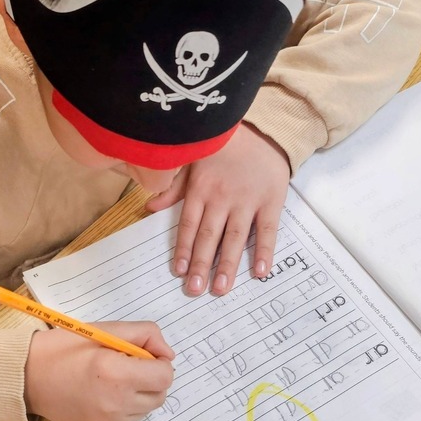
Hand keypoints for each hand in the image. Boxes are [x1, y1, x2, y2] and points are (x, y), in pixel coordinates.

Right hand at [24, 322, 174, 420]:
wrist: (27, 376)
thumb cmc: (64, 347)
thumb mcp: (106, 329)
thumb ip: (144, 335)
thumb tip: (168, 354)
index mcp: (116, 374)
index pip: (165, 376)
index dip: (159, 362)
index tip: (143, 354)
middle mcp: (115, 404)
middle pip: (159, 395)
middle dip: (151, 378)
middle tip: (127, 364)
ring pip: (145, 409)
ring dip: (138, 393)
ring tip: (110, 379)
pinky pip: (126, 420)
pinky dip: (122, 406)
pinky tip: (100, 394)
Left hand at [146, 122, 289, 296]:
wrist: (262, 131)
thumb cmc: (224, 149)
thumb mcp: (193, 161)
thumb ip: (173, 187)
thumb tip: (149, 207)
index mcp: (201, 189)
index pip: (189, 225)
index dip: (183, 249)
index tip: (179, 271)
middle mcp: (222, 197)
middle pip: (209, 236)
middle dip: (201, 264)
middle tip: (195, 290)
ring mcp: (247, 200)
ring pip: (235, 238)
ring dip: (227, 265)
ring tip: (220, 288)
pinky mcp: (271, 201)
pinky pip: (267, 230)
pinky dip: (264, 251)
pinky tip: (260, 271)